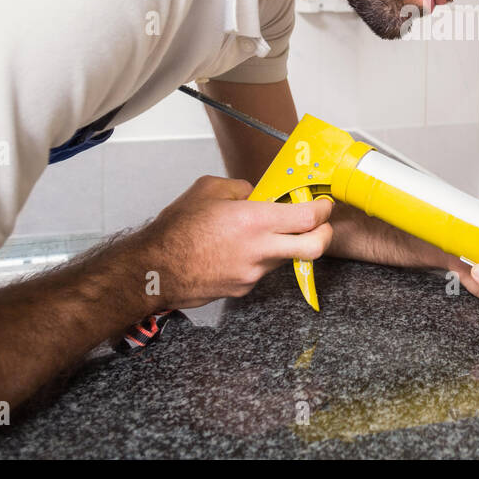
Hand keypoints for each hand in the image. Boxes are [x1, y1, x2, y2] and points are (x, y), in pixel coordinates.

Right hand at [137, 175, 333, 308]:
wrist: (154, 270)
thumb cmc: (176, 230)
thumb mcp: (208, 190)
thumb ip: (241, 189)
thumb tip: (256, 193)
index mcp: (255, 221)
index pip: (309, 217)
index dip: (323, 209)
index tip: (323, 203)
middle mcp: (260, 250)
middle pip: (315, 247)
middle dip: (325, 234)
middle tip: (321, 224)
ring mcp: (253, 274)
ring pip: (286, 258)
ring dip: (286, 245)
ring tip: (264, 232)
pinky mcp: (242, 289)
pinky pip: (262, 270)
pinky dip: (260, 258)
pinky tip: (239, 250)